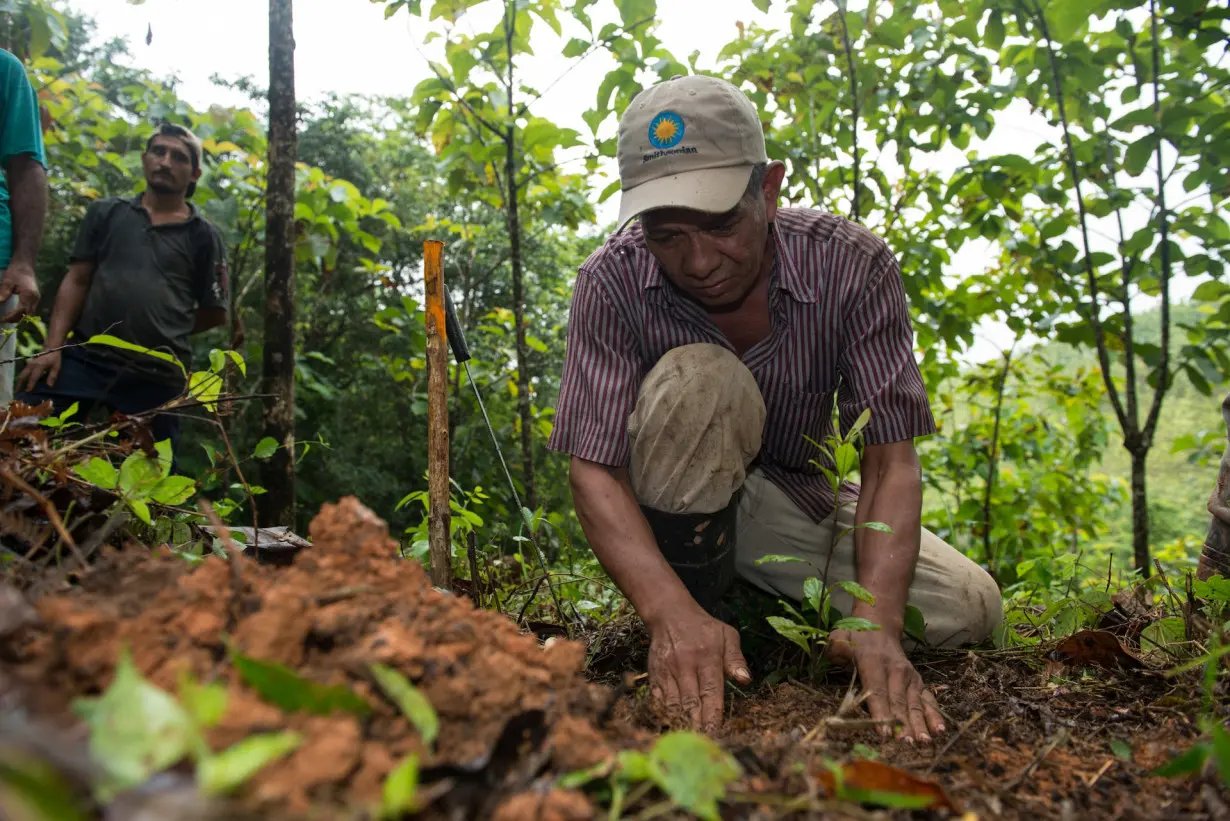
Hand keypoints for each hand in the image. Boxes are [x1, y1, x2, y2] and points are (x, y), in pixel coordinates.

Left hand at [0, 262, 39, 322]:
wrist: (25, 265)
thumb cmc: (16, 271)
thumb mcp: (7, 281)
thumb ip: (3, 292)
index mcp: (28, 295)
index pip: (20, 311)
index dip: (10, 317)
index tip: (1, 319)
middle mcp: (35, 299)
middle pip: (27, 315)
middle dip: (15, 319)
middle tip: (3, 320)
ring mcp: (36, 299)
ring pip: (30, 314)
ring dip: (20, 317)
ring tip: (8, 318)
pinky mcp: (35, 298)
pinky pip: (31, 310)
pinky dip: (23, 313)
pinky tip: (15, 313)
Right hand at [17, 348, 60, 391]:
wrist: (50, 349)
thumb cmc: (54, 359)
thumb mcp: (56, 367)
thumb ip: (52, 376)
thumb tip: (49, 386)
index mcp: (39, 366)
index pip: (33, 377)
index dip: (30, 384)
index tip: (27, 391)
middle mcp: (32, 365)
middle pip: (23, 376)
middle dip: (19, 384)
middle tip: (17, 393)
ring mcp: (29, 364)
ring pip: (21, 374)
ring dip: (18, 382)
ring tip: (17, 390)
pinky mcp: (28, 365)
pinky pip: (23, 373)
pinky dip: (21, 379)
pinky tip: (20, 384)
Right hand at [646, 604, 751, 731]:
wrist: (670, 614)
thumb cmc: (704, 629)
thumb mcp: (727, 636)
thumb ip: (736, 660)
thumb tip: (745, 681)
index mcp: (708, 658)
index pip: (711, 692)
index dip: (713, 716)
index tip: (716, 735)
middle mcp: (686, 665)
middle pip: (690, 702)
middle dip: (696, 727)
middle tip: (702, 746)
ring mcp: (668, 671)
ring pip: (672, 704)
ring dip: (679, 724)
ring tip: (686, 743)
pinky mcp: (654, 674)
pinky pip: (657, 699)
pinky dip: (663, 715)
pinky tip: (669, 728)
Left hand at [827, 627, 943, 743]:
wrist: (880, 627)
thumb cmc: (856, 639)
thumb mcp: (841, 637)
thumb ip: (836, 647)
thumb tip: (836, 655)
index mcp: (873, 661)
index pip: (877, 690)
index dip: (881, 712)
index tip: (884, 733)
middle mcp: (895, 670)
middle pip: (898, 701)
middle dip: (902, 725)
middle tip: (905, 745)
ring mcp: (909, 676)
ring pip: (914, 703)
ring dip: (920, 724)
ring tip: (924, 742)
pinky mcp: (918, 682)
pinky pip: (927, 700)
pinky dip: (934, 715)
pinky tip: (940, 731)